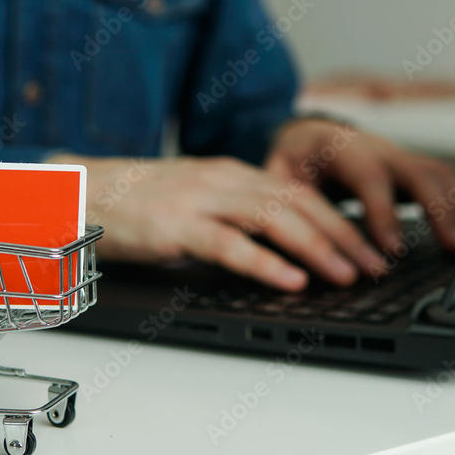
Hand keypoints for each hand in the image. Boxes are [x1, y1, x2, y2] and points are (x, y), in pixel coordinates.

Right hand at [51, 153, 388, 290]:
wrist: (81, 193)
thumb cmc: (137, 202)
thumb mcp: (195, 200)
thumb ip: (235, 215)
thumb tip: (281, 244)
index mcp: (231, 173)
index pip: (299, 192)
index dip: (339, 219)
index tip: (367, 246)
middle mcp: (222, 180)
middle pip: (297, 202)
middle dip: (342, 234)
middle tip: (373, 264)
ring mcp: (199, 200)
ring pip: (272, 218)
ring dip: (316, 247)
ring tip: (345, 274)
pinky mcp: (175, 226)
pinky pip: (229, 244)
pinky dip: (265, 263)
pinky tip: (290, 280)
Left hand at [265, 117, 454, 259]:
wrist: (307, 138)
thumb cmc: (292, 164)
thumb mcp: (277, 179)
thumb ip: (286, 204)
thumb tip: (296, 246)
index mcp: (340, 148)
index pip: (369, 175)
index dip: (384, 211)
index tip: (393, 248)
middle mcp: (376, 148)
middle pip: (418, 170)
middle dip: (439, 208)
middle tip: (452, 247)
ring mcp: (399, 157)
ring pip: (438, 175)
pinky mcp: (412, 170)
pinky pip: (444, 184)